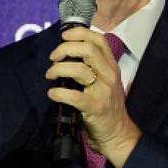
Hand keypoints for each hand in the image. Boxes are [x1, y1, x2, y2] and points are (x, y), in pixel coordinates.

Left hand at [45, 27, 141, 167]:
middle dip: (64, 49)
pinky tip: (53, 94)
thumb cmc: (108, 108)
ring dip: (57, 69)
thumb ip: (94, 68)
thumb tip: (68, 55)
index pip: (98, 40)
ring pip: (78, 69)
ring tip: (50, 75)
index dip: (79, 33)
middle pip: (87, 49)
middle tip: (54, 58)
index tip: (64, 37)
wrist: (117, 134)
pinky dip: (57, 92)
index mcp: (112, 68)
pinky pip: (72, 95)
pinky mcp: (94, 108)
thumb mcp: (108, 83)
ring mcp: (103, 92)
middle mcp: (109, 76)